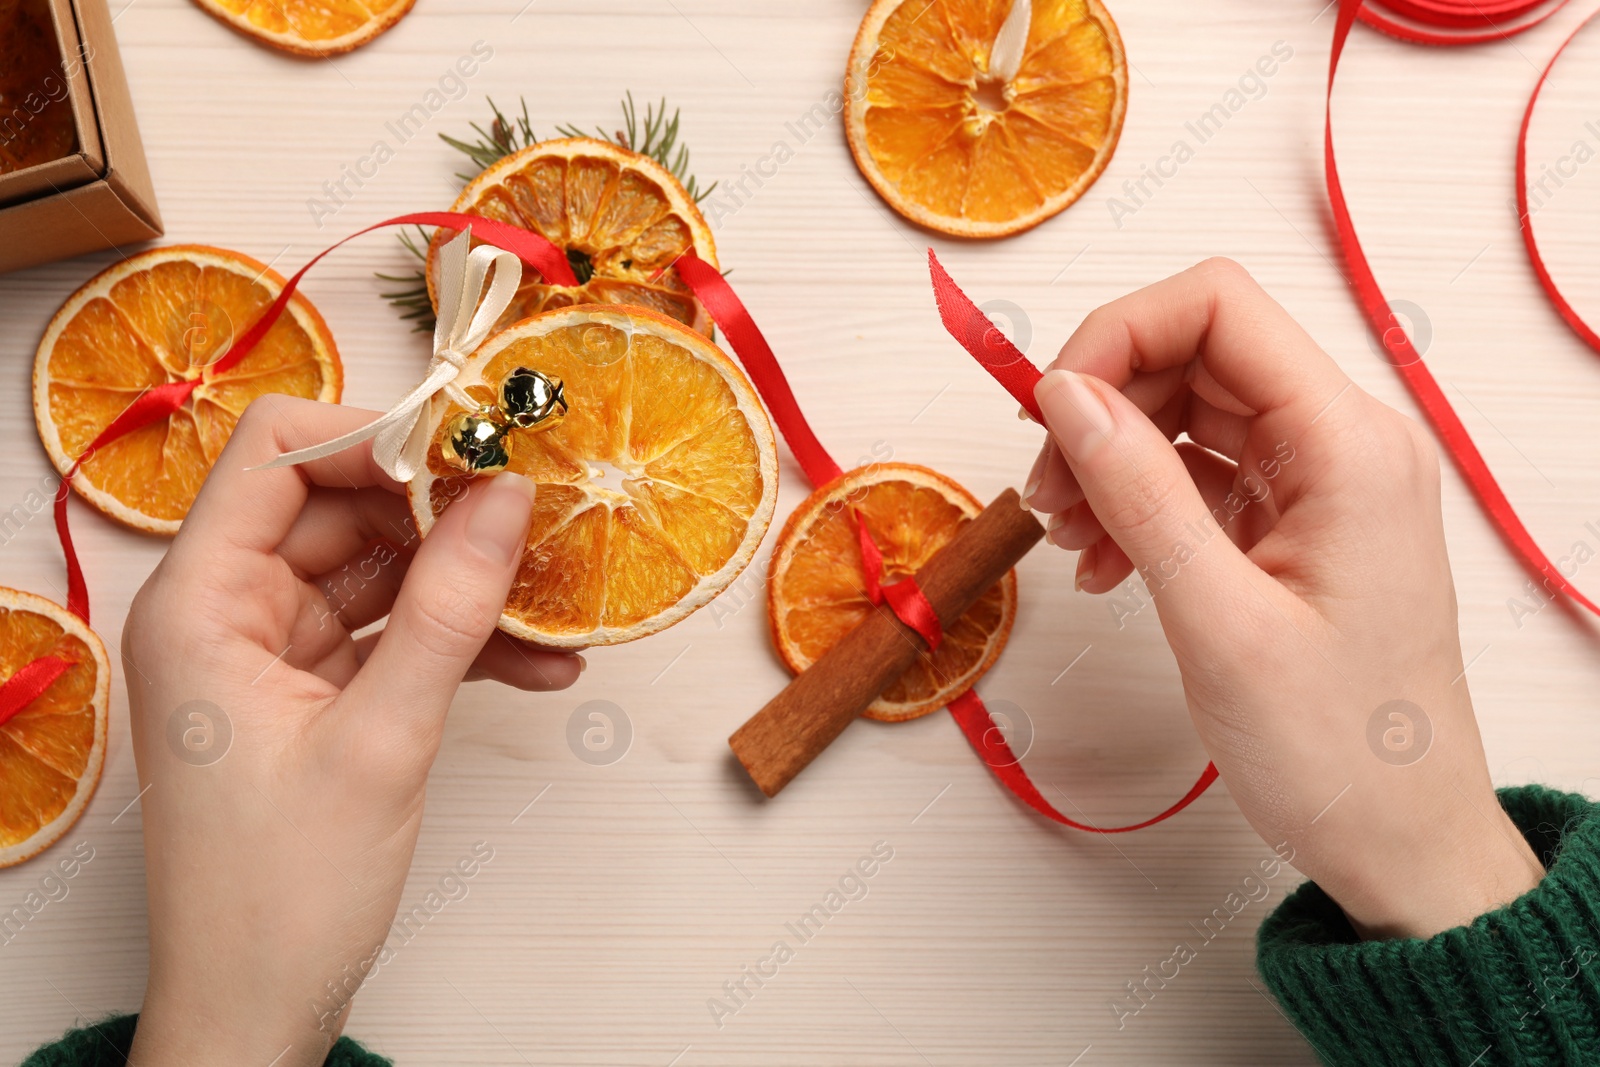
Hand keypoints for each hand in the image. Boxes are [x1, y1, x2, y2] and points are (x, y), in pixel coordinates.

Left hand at [122, 397, 580, 1064]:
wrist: (256, 1009)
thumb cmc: (282, 894)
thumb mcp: (381, 740)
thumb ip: (448, 610)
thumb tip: (506, 498)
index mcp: (200, 603)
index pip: (276, 454)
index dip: (377, 437)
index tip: (477, 453)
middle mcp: (226, 612)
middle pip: (339, 505)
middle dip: (443, 513)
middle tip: (538, 524)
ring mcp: (271, 653)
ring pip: (377, 570)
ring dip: (464, 584)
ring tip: (552, 600)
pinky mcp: (313, 694)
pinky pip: (392, 634)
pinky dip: (458, 642)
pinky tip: (540, 663)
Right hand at [1022, 258, 1542, 939]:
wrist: (1401, 841)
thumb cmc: (1337, 751)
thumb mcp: (1218, 621)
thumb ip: (1140, 492)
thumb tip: (1066, 393)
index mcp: (1349, 445)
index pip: (1218, 308)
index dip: (1115, 334)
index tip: (1047, 407)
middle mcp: (1344, 443)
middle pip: (1195, 353)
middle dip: (1103, 405)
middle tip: (1045, 491)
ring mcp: (1321, 482)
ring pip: (1188, 412)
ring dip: (1111, 458)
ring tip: (1068, 538)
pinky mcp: (1297, 522)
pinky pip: (1200, 473)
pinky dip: (1138, 502)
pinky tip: (1104, 562)